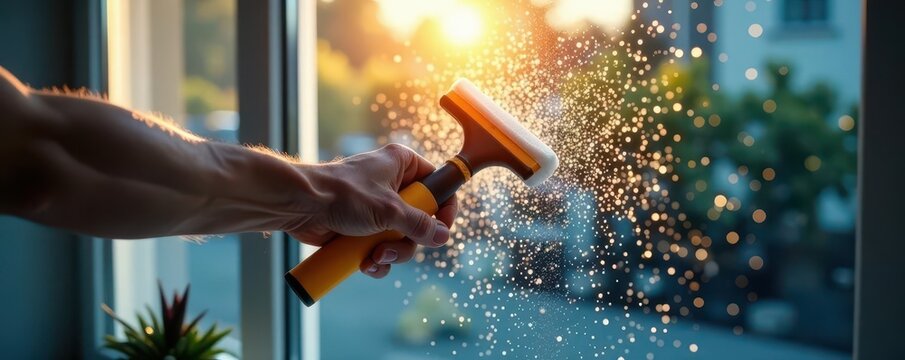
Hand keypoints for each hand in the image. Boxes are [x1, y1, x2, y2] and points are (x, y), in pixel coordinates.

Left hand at [285, 144, 457, 277]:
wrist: (298, 205)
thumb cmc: (341, 194)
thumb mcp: (388, 210)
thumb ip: (419, 224)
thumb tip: (443, 237)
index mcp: (402, 165)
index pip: (438, 185)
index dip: (445, 209)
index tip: (443, 229)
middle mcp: (392, 185)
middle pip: (421, 220)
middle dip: (408, 241)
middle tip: (392, 247)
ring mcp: (377, 208)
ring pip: (401, 238)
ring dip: (392, 254)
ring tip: (373, 257)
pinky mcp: (363, 228)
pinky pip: (382, 247)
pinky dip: (376, 260)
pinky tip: (365, 264)